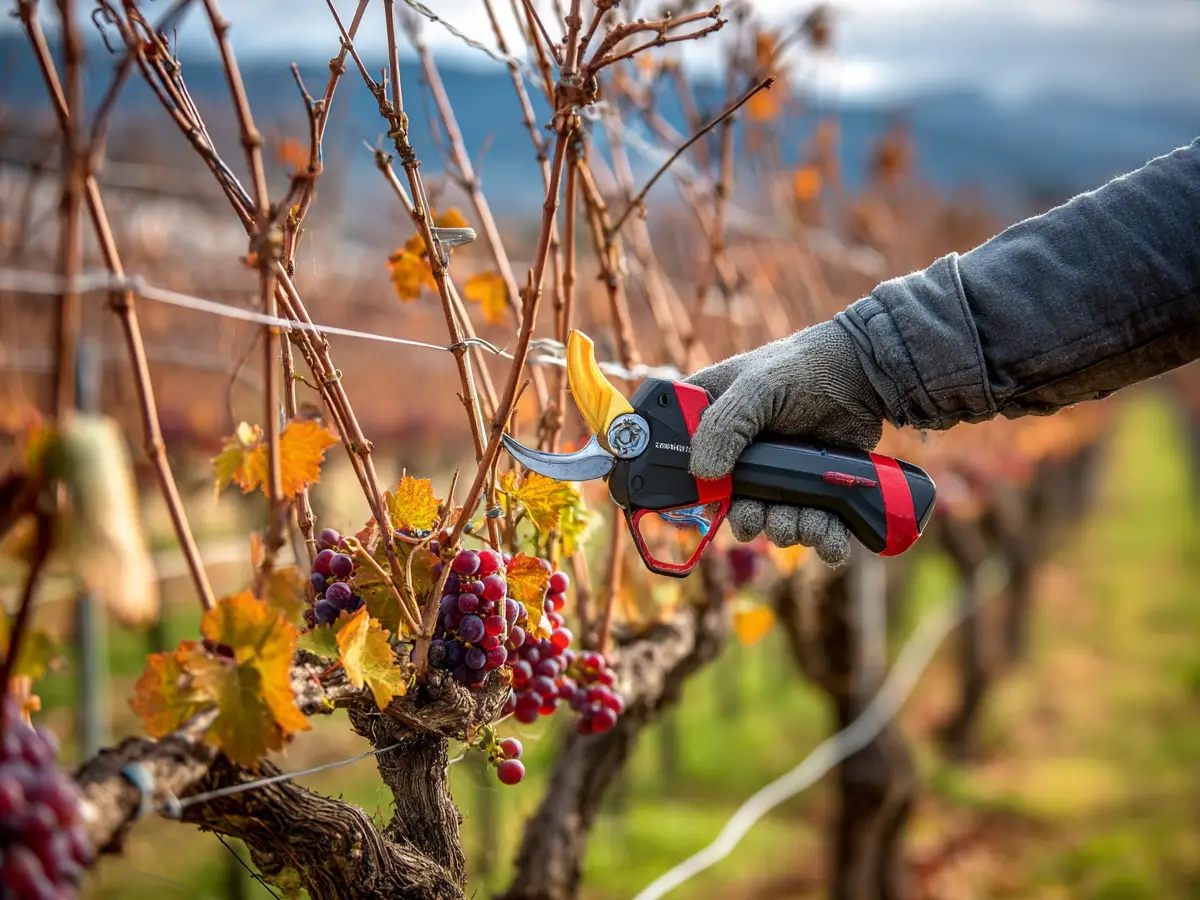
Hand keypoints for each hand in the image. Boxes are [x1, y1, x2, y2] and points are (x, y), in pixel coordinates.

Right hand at [684, 320, 886, 565]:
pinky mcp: (812, 487)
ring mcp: (777, 473)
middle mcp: (739, 453)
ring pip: (772, 519)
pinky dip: (822, 539)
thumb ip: (723, 426)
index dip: (689, 488)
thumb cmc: (802, 367)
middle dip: (747, 519)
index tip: (704, 503)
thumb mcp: (755, 387)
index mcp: (710, 421)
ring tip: (803, 524)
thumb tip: (704, 477)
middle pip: (730, 504)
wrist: (863, 374)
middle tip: (758, 519)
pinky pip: (812, 524)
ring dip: (785, 530)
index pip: (681, 461)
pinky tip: (830, 540)